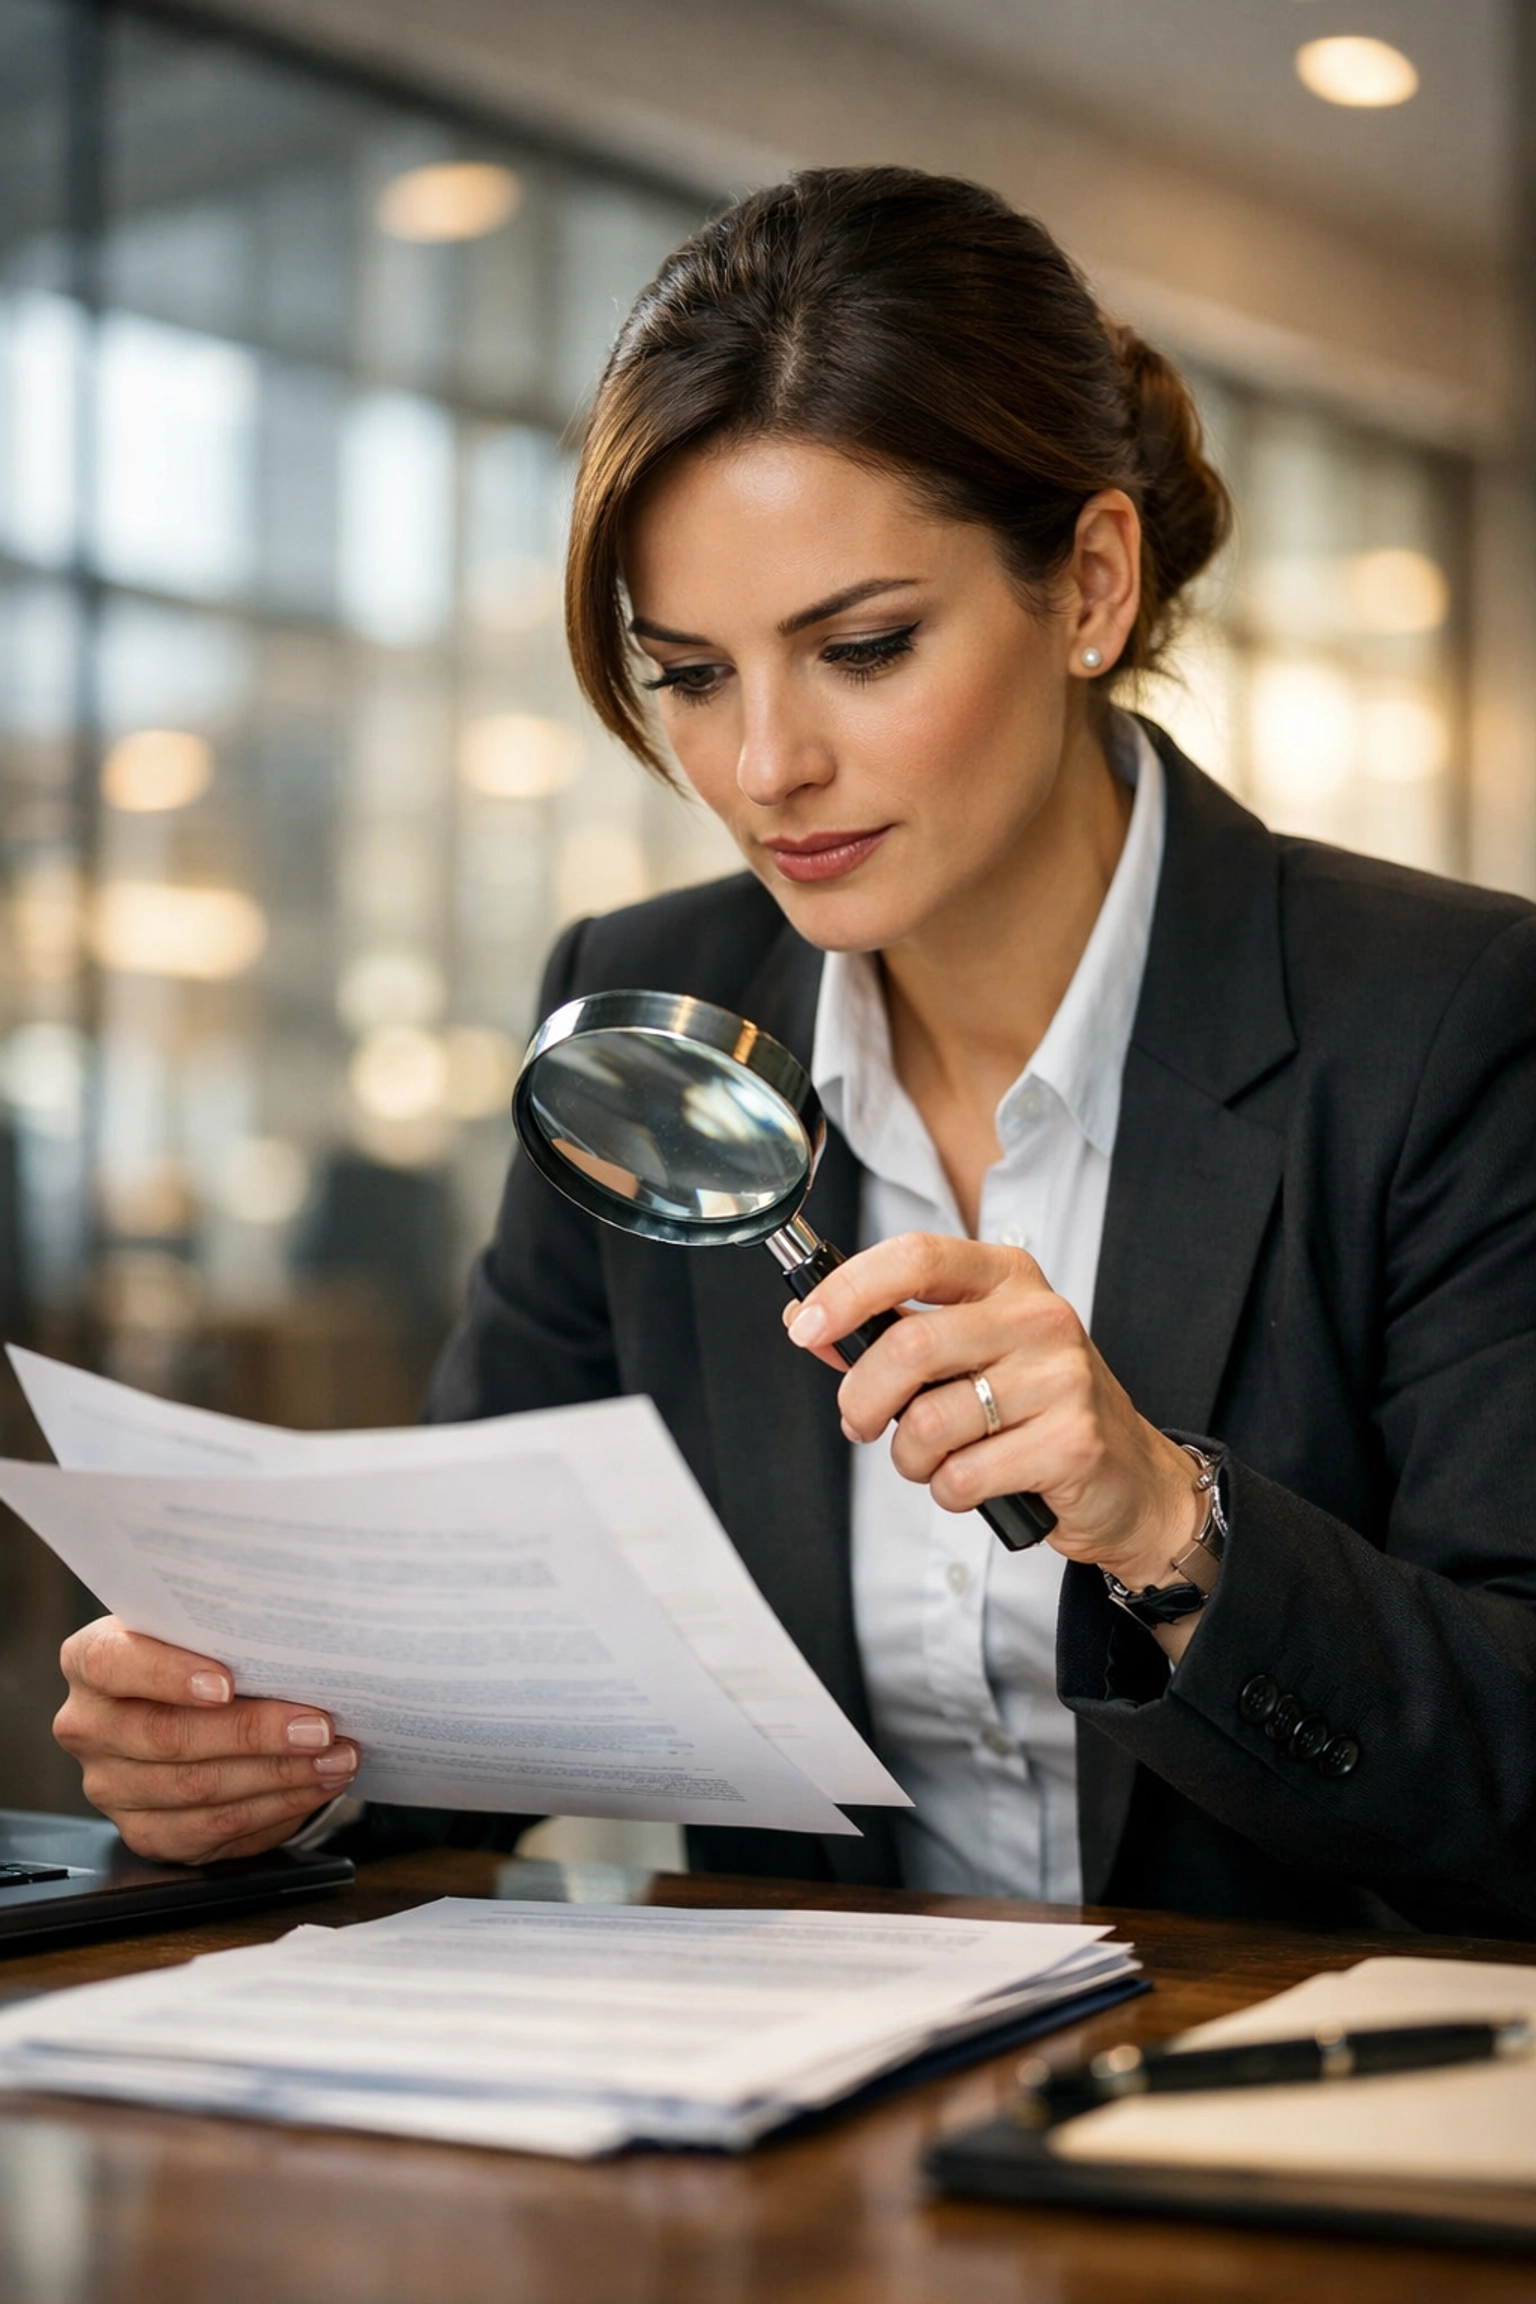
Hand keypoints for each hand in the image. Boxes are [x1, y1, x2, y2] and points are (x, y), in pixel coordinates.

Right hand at [54, 1618, 359, 1863]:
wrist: (188, 1701)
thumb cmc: (203, 1653)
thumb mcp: (203, 1630)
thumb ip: (225, 1632)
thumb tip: (296, 1642)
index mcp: (91, 1660)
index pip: (111, 1664)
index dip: (167, 1674)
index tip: (227, 1682)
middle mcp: (89, 1726)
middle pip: (167, 1736)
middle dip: (254, 1732)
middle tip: (319, 1726)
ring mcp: (111, 1786)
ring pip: (197, 1788)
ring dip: (279, 1774)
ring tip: (336, 1756)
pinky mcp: (144, 1832)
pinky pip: (212, 1829)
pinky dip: (276, 1807)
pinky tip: (316, 1786)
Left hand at [782, 1232, 1203, 1590]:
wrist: (1131, 1478)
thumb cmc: (1034, 1407)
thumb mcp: (967, 1352)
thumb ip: (890, 1331)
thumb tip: (804, 1319)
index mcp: (1007, 1277)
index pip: (916, 1257)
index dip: (848, 1289)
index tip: (805, 1326)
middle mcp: (1039, 1316)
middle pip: (909, 1346)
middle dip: (861, 1398)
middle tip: (857, 1422)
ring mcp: (1062, 1378)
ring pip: (928, 1422)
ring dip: (911, 1458)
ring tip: (939, 1459)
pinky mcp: (1072, 1442)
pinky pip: (962, 1476)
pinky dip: (950, 1492)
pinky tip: (982, 1482)